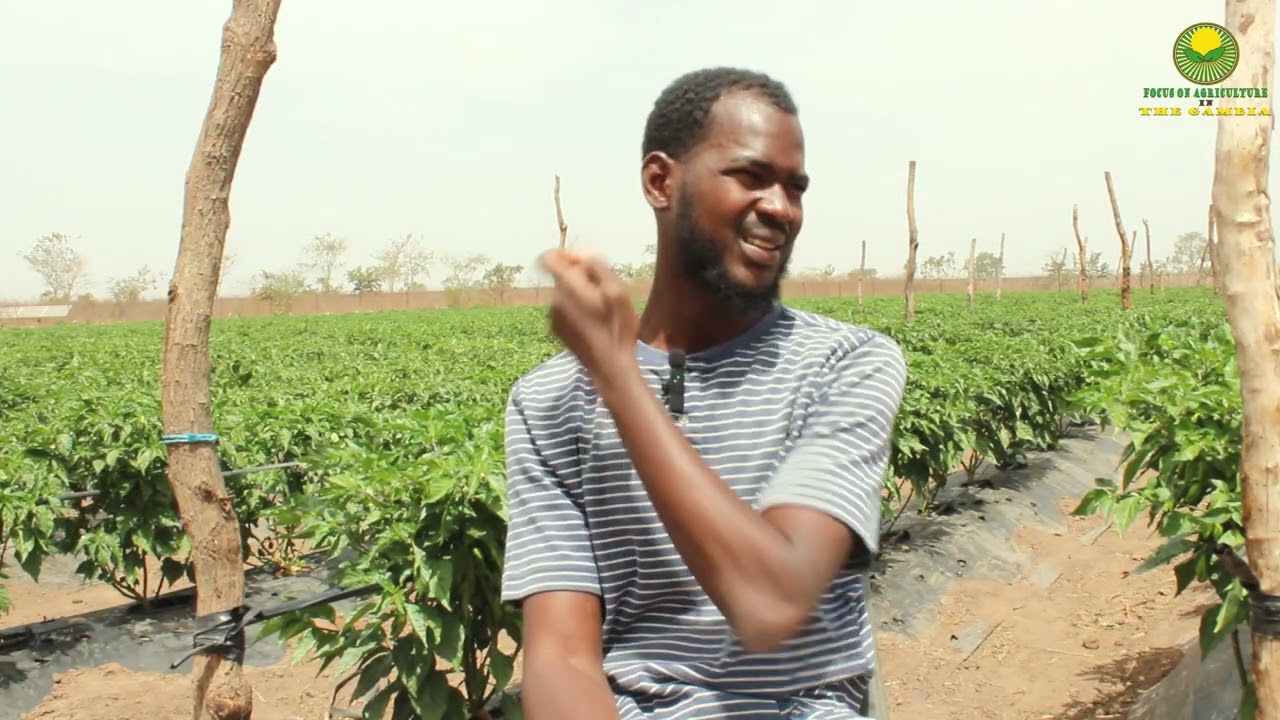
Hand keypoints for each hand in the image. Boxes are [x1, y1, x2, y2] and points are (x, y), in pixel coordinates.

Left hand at [538, 248, 639, 392]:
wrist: (609, 365)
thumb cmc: (617, 327)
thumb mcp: (617, 290)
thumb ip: (598, 267)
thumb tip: (583, 255)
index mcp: (567, 287)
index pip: (548, 257)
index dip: (565, 254)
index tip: (583, 263)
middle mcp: (554, 299)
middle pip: (561, 276)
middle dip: (580, 277)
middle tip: (603, 290)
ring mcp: (553, 316)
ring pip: (564, 293)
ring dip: (579, 294)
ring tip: (601, 309)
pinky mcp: (556, 329)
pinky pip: (564, 309)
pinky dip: (576, 309)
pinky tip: (593, 322)